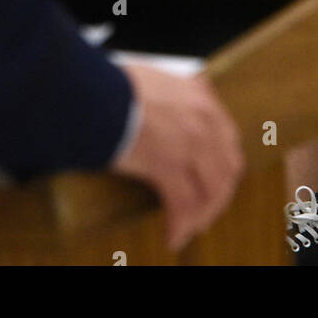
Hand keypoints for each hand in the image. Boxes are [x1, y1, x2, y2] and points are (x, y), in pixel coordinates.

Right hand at [111, 63, 244, 251]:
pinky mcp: (168, 165)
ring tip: (190, 228)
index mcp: (200, 97)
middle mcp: (202, 119)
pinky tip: (172, 237)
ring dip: (202, 214)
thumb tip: (163, 112)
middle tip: (204, 209)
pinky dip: (180, 226)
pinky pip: (183, 205)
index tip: (212, 179)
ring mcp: (188, 143)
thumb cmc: (112, 86)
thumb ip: (171, 95)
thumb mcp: (154, 79)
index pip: (227, 138)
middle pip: (227, 168)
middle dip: (218, 193)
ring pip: (211, 191)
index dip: (222, 164)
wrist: (90, 92)